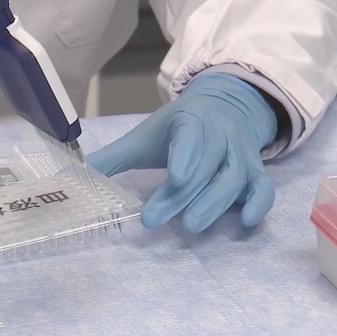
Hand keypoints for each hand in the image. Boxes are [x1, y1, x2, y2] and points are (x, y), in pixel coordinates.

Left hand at [88, 74, 278, 233]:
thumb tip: (73, 177)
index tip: (175, 179)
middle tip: (155, 220)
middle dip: (182, 194)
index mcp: (191, 120)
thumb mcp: (144, 138)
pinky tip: (246, 222)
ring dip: (214, 203)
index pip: (190, 137)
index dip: (185, 157)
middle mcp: (221, 135)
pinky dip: (259, 203)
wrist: (224, 108)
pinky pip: (263, 187)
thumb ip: (112, 159)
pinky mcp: (256, 171)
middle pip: (207, 165)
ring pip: (233, 178)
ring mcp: (242, 154)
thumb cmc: (178, 129)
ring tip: (191, 227)